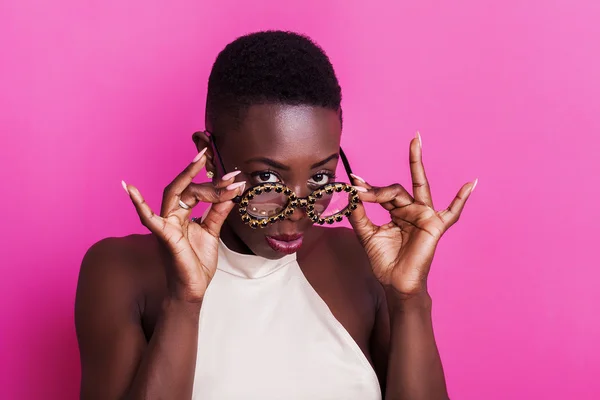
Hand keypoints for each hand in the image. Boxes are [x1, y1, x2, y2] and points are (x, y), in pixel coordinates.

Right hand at [122, 148, 245, 301]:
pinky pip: (149, 218)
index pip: (196, 191)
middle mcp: (173, 216)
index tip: (233, 177)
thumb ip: (218, 212)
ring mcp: (167, 225)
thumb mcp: (212, 232)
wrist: (194, 289)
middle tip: (211, 156)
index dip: (214, 183)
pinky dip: (138, 203)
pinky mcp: (165, 236)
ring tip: (204, 163)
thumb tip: (230, 193)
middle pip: (185, 187)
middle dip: (196, 170)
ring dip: (188, 177)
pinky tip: (128, 188)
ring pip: (173, 194)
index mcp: (183, 215)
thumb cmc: (198, 262)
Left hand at [348, 133, 476, 298]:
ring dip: (417, 166)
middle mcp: (411, 210)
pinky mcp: (435, 226)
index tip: (352, 181)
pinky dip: (462, 198)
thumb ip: (359, 215)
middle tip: (359, 186)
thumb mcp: (366, 234)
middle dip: (378, 188)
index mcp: (396, 212)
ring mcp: (425, 216)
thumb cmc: (385, 261)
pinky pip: (452, 212)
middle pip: (396, 190)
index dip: (368, 188)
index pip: (383, 194)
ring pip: (419, 188)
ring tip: (416, 148)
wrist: (396, 283)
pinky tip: (470, 183)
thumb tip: (351, 195)